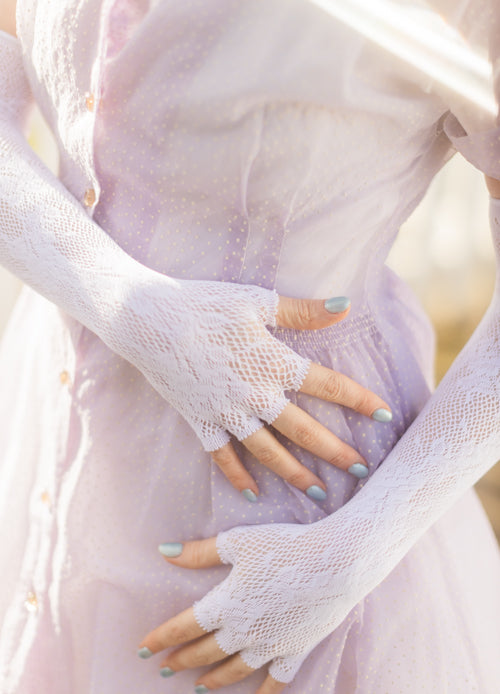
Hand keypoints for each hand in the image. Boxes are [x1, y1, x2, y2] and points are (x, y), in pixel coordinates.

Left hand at [138, 526, 353, 691]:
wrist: (335, 563)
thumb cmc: (285, 546)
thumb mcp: (238, 542)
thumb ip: (200, 553)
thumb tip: (164, 552)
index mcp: (227, 603)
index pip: (185, 626)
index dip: (163, 637)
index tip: (143, 648)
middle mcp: (245, 631)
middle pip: (206, 651)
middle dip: (182, 660)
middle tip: (165, 668)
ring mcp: (271, 645)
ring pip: (235, 670)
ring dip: (214, 679)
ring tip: (199, 686)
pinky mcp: (296, 650)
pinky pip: (276, 682)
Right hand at [210, 294, 391, 498]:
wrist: (146, 319)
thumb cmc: (203, 303)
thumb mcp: (256, 301)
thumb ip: (303, 310)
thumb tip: (346, 306)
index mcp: (274, 363)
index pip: (328, 385)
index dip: (360, 400)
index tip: (386, 415)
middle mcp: (255, 394)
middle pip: (304, 430)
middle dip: (337, 452)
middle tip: (364, 471)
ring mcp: (226, 412)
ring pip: (269, 452)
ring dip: (296, 475)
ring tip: (320, 494)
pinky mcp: (200, 420)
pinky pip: (222, 456)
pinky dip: (237, 476)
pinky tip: (253, 494)